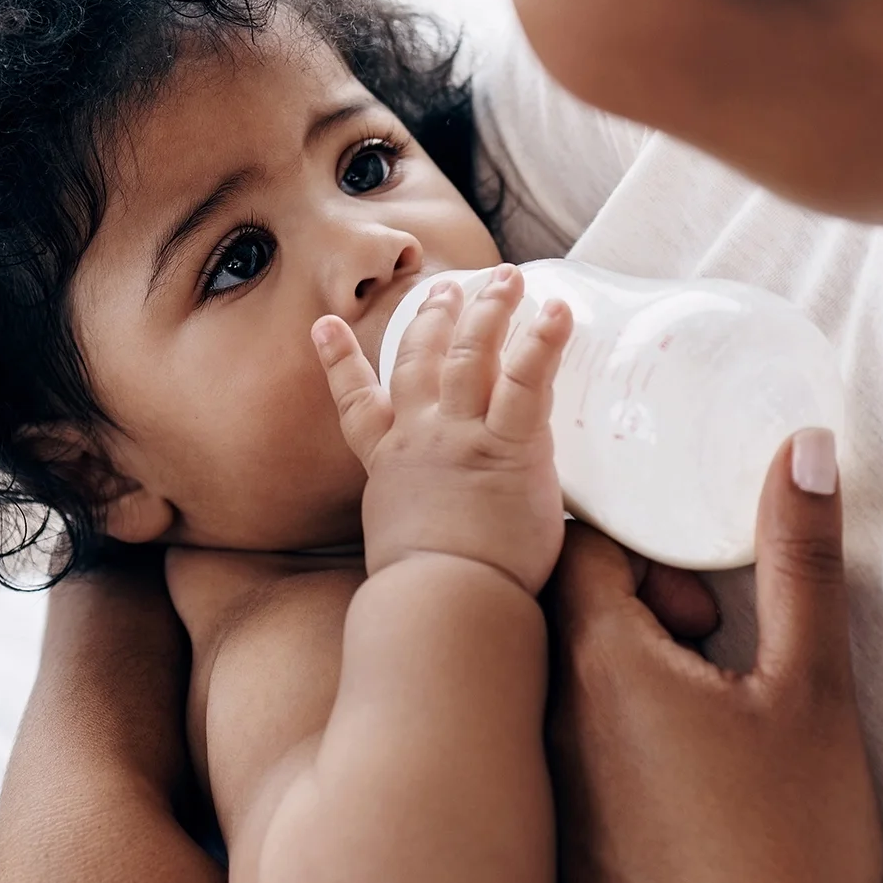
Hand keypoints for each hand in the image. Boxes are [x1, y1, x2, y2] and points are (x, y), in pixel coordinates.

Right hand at [313, 263, 572, 592]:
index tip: (325, 326)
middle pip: (421, 360)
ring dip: (488, 309)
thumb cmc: (429, 597)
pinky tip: (557, 311)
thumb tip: (447, 546)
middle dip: (434, 317)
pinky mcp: (509, 446)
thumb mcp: (403, 551)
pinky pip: (528, 380)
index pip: (357, 404)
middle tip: (447, 288)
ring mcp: (462, 437)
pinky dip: (542, 340)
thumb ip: (421, 527)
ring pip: (471, 354)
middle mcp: (420, 439)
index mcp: (389, 465)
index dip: (339, 361)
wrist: (442, 604)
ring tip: (507, 278)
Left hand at [545, 431, 882, 882]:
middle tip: (714, 642)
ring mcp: (540, 791)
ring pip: (560, 687)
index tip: (702, 579)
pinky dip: (610, 744)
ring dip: (625, 676)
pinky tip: (680, 787)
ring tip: (706, 716)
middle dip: (640, 606)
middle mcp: (544, 723)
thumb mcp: (812, 690)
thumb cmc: (790, 853)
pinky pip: (560, 759)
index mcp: (599, 667)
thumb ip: (801, 558)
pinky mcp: (552, 849)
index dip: (646, 543)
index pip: (582, 547)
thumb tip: (800, 448)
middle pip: (562, 612)